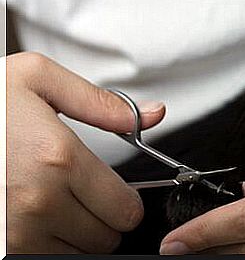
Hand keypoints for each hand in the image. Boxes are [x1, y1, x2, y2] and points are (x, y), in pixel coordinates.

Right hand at [7, 52, 165, 252]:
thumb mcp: (40, 80)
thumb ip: (103, 103)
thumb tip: (153, 115)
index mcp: (58, 159)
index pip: (125, 209)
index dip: (125, 201)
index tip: (115, 192)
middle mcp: (37, 202)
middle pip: (107, 238)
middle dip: (104, 218)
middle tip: (83, 194)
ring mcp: (13, 233)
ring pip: (78, 255)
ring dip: (76, 234)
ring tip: (54, 202)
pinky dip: (49, 245)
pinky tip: (34, 217)